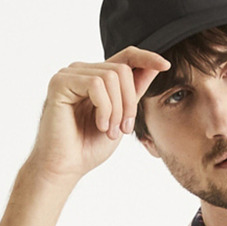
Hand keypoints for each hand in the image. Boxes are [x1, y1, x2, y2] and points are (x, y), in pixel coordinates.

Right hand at [29, 47, 170, 181]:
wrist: (66, 168)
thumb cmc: (88, 148)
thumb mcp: (121, 117)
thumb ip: (133, 93)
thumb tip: (156, 66)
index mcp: (96, 79)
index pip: (124, 57)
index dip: (146, 57)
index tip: (166, 65)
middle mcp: (82, 72)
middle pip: (122, 70)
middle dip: (129, 103)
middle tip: (123, 129)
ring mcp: (69, 75)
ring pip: (111, 77)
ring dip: (117, 109)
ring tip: (109, 131)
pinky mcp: (60, 82)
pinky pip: (95, 84)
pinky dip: (104, 108)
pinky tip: (99, 126)